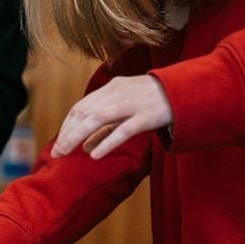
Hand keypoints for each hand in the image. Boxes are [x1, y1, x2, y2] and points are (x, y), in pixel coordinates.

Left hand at [52, 75, 172, 159]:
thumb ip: (105, 128)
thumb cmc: (154, 102)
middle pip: (85, 113)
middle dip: (68, 134)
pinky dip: (107, 142)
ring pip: (98, 119)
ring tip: (66, 153)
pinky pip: (124, 130)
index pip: (81, 107)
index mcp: (112, 88)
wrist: (188, 90)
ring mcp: (133, 103)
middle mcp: (118, 93)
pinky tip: (95, 155)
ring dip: (78, 137)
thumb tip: (84, 147)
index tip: (59, 143)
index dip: (67, 126)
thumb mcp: (126, 111)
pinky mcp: (148, 115)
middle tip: (57, 153)